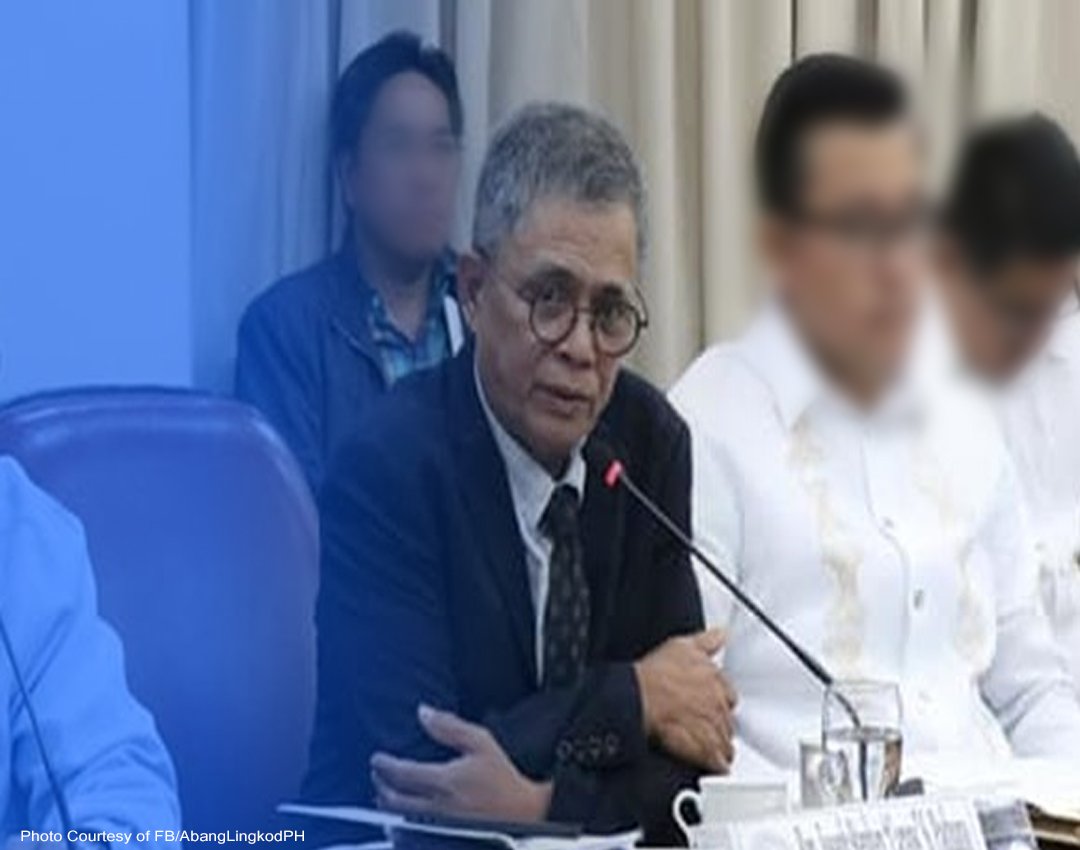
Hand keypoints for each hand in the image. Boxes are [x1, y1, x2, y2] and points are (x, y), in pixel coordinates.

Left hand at [371, 705, 551, 821]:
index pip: (400, 773)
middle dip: (380, 784)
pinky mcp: (440, 839)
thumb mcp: (481, 743)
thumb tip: (423, 712)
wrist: (525, 813)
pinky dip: (398, 824)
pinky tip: (399, 816)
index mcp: (444, 781)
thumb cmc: (503, 780)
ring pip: (397, 819)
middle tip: (378, 774)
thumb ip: (449, 727)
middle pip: (392, 799)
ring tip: (385, 792)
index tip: (377, 759)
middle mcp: (436, 808)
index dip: (383, 765)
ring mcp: (437, 827)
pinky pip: (408, 834)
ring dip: (385, 804)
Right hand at [634, 628, 736, 772]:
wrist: (638, 697)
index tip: (714, 704)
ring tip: (715, 749)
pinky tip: (715, 765)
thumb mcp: (681, 646)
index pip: (729, 695)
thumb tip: (721, 634)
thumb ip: (706, 641)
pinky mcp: (702, 749)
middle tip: (709, 727)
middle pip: (728, 720)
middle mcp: (718, 704)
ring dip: (721, 745)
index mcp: (716, 680)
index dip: (720, 701)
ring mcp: (711, 727)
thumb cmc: (655, 674)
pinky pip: (718, 761)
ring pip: (725, 741)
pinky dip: (717, 765)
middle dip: (720, 724)